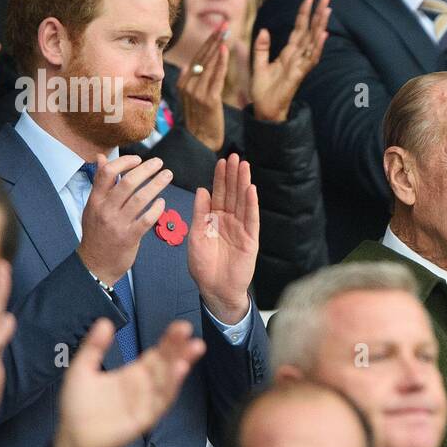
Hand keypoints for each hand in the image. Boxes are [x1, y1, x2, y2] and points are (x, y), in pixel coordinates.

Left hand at [54, 318, 204, 446]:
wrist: (72, 438)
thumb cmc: (78, 406)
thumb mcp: (82, 370)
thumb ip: (94, 347)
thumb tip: (105, 322)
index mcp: (134, 373)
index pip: (157, 353)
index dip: (169, 340)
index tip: (181, 327)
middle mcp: (145, 386)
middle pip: (167, 363)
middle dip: (179, 348)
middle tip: (188, 332)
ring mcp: (147, 401)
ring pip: (168, 380)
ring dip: (180, 365)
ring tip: (192, 349)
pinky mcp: (146, 417)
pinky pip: (161, 401)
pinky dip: (171, 386)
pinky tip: (179, 372)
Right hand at [77, 155, 173, 285]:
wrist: (95, 263)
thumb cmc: (97, 232)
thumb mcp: (93, 206)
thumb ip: (100, 182)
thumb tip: (101, 157)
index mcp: (95, 200)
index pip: (106, 173)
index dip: (124, 162)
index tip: (138, 159)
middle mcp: (105, 209)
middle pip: (127, 182)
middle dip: (146, 169)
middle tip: (159, 163)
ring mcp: (117, 224)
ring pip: (140, 199)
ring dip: (156, 185)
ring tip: (167, 176)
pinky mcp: (129, 237)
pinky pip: (146, 219)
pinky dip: (156, 209)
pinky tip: (162, 202)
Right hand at [178, 24, 228, 151]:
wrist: (202, 141)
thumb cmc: (201, 120)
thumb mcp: (193, 98)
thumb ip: (192, 81)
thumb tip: (189, 65)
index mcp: (183, 83)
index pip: (197, 57)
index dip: (208, 42)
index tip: (218, 28)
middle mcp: (187, 85)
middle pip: (202, 56)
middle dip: (214, 38)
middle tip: (224, 24)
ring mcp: (196, 92)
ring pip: (209, 64)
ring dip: (218, 46)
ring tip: (226, 32)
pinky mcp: (208, 99)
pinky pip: (216, 77)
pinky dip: (221, 62)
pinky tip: (225, 50)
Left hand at [188, 154, 258, 324]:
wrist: (215, 289)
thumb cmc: (203, 266)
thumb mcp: (195, 236)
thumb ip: (199, 213)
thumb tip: (202, 190)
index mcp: (214, 219)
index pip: (218, 194)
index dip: (220, 178)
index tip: (222, 162)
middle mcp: (229, 221)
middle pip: (232, 193)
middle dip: (233, 175)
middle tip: (235, 156)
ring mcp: (241, 229)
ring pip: (243, 202)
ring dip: (243, 184)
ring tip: (244, 166)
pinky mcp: (250, 239)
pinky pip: (251, 218)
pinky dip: (251, 204)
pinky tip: (251, 189)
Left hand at [251, 0, 329, 120]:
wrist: (264, 110)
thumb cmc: (263, 91)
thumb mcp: (258, 64)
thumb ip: (261, 47)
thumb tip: (264, 30)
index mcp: (288, 53)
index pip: (299, 29)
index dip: (304, 14)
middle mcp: (297, 57)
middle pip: (310, 32)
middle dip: (318, 15)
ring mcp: (300, 65)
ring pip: (313, 42)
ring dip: (321, 26)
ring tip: (327, 10)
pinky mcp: (299, 75)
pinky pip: (311, 59)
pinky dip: (317, 47)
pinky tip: (323, 35)